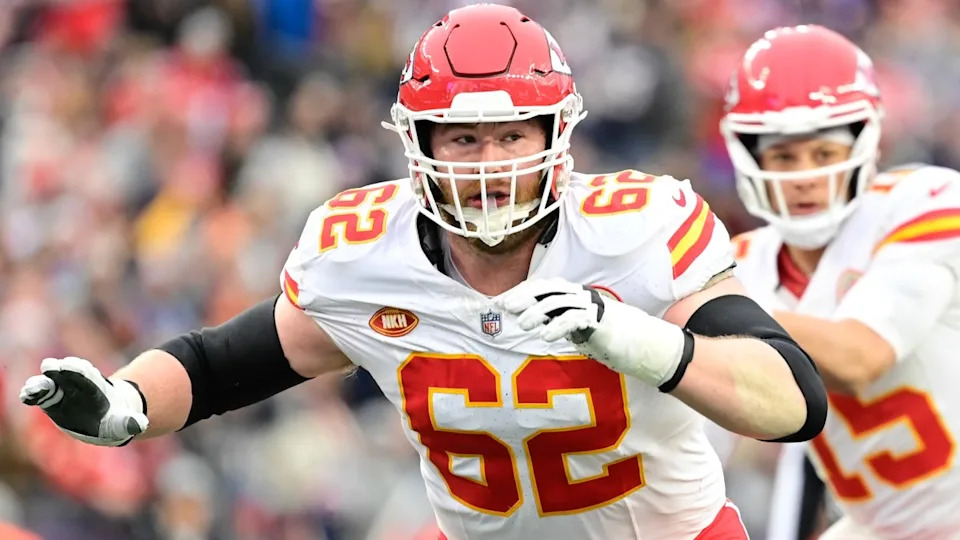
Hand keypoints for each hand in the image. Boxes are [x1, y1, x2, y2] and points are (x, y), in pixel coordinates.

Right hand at [20, 357, 147, 446]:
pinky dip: (33, 395)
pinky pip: (41, 397)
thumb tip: (141, 425)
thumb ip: (131, 423)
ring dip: (41, 384)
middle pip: (68, 375)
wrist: (106, 418)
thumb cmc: (116, 420)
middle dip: (60, 370)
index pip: (89, 376)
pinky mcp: (52, 401)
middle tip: (50, 366)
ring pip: (51, 384)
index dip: (80, 370)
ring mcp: (64, 392)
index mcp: (98, 388)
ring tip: (31, 388)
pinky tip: (25, 396)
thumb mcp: (125, 422)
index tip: (69, 365)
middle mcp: (79, 386)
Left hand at [499, 278, 688, 388]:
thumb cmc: (604, 335)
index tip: (502, 302)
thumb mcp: (574, 326)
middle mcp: (581, 296)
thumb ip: (555, 319)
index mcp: (574, 295)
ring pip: (560, 302)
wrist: (640, 343)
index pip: (544, 288)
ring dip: (539, 312)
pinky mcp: (601, 321)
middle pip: (549, 290)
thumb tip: (530, 317)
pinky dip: (558, 327)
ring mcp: (592, 306)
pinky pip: (576, 320)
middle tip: (507, 308)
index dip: (522, 292)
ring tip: (524, 325)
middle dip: (525, 297)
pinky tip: (546, 337)